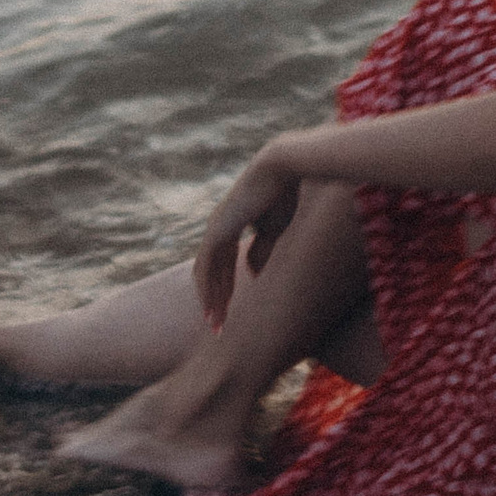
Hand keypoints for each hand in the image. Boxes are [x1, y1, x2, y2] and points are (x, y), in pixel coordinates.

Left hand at [196, 146, 301, 328]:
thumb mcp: (277, 229)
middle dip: (215, 299)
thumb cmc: (289, 192)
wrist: (288, 168)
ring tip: (216, 324)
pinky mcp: (219, 229)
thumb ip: (263, 249)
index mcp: (233, 224)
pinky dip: (209, 289)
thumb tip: (252, 273)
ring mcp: (216, 227)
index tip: (230, 312)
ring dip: (210, 299)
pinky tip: (214, 307)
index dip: (225, 288)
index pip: (222, 263)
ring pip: (206, 272)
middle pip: (211, 271)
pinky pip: (209, 266)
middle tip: (218, 327)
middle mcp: (220, 226)